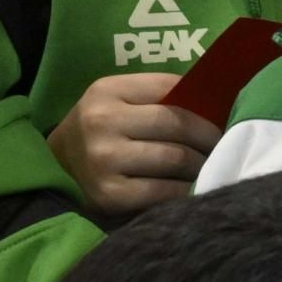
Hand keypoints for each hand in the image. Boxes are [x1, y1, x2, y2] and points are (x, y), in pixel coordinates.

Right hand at [48, 71, 218, 214]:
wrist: (55, 170)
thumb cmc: (101, 131)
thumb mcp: (119, 101)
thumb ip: (159, 97)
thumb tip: (219, 102)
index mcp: (107, 90)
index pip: (172, 87)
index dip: (205, 102)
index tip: (225, 113)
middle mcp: (101, 122)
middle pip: (178, 124)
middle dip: (210, 135)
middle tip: (225, 142)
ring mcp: (103, 160)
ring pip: (175, 158)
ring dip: (202, 163)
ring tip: (212, 163)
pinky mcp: (108, 195)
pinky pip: (163, 190)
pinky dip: (186, 189)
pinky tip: (194, 187)